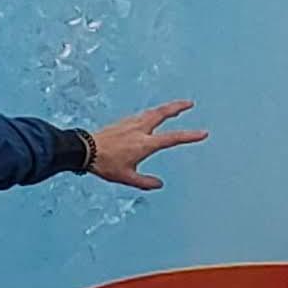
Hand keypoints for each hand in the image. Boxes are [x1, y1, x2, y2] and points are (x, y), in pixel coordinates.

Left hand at [83, 101, 204, 189]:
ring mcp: (130, 123)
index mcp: (144, 143)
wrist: (84, 149)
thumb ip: (144, 182)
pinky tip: (150, 116)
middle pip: (162, 113)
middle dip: (178, 107)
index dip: (190, 136)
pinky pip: (142, 114)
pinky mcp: (122, 122)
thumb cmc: (105, 164)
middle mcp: (139, 129)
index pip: (172, 138)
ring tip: (173, 108)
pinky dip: (152, 113)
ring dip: (165, 108)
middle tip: (190, 103)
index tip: (203, 133)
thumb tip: (160, 185)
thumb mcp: (126, 177)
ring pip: (152, 112)